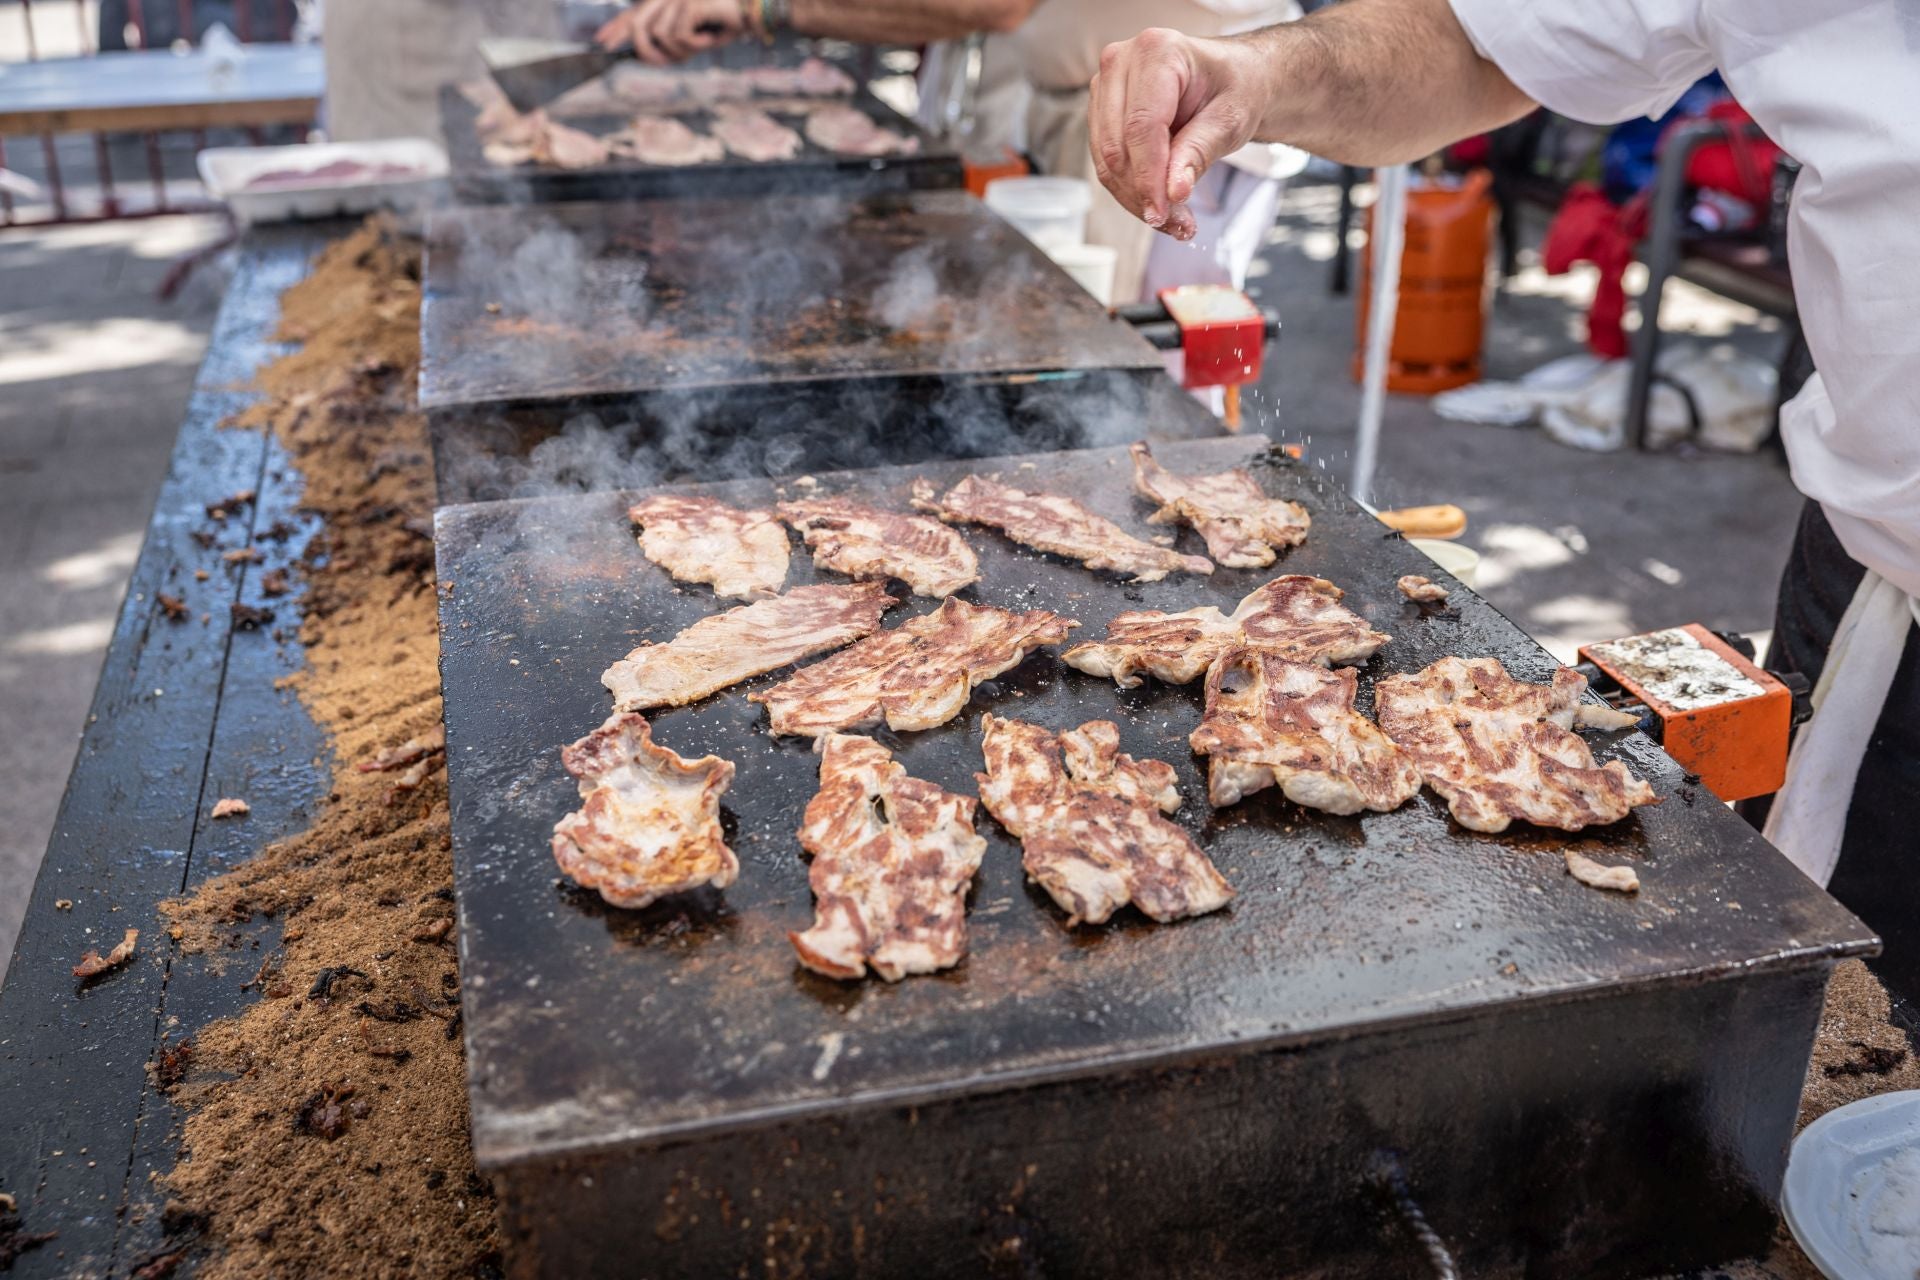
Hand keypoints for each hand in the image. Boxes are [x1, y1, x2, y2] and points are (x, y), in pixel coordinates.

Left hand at [596, 0, 746, 64]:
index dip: (617, 27)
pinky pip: (678, 36)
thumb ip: (670, 43)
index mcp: (666, 0)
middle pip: (639, 26)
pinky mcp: (689, 3)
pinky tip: (708, 38)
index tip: (602, 41)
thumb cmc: (725, 25)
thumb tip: (648, 55)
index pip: (634, 14)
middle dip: (646, 51)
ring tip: (700, 46)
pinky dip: (694, 45)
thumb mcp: (693, 37)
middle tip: (666, 63)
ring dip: (681, 51)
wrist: (754, 12)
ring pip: (659, 36)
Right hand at [1089, 28, 1270, 239]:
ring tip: (1174, 220)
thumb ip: (1199, 152)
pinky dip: (1131, 191)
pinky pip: (1107, 164)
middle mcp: (1122, 62)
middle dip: (1143, 194)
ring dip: (1136, 198)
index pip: (1141, 127)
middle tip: (1177, 224)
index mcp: (1158, 51)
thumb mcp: (1230, 120)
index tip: (1162, 214)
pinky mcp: (1101, 112)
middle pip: (1118, 147)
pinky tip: (1160, 204)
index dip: (1149, 177)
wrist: (1231, 80)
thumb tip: (1172, 191)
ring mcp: (1105, 86)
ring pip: (1107, 161)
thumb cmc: (1235, 89)